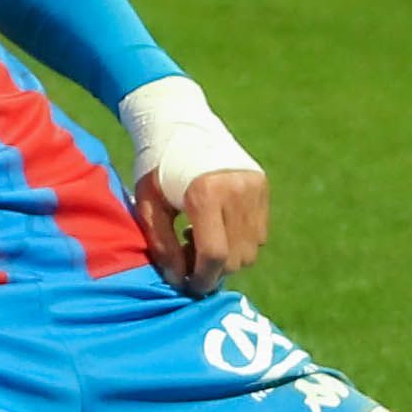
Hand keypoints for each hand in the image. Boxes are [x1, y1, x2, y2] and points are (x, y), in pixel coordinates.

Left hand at [131, 162, 268, 296]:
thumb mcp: (148, 204)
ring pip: (252, 249)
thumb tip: (178, 280)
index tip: (189, 286)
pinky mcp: (262, 186)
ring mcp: (254, 188)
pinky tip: (216, 228)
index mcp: (205, 193)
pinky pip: (259, 233)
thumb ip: (162, 244)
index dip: (202, 278)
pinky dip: (240, 242)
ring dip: (228, 257)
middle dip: (214, 270)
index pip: (214, 254)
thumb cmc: (156, 168)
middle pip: (236, 257)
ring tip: (200, 239)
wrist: (180, 124)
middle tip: (189, 261)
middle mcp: (237, 190)